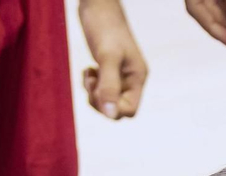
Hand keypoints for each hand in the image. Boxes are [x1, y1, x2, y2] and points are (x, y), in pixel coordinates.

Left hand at [79, 0, 147, 118]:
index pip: (130, 110)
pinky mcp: (109, 69)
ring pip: (107, 100)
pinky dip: (91, 84)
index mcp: (137, 77)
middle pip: (117, 108)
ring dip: (93, 92)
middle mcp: (131, 79)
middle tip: (91, 81)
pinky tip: (88, 69)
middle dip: (100, 100)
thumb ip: (109, 85)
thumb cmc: (104, 26)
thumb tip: (110, 114)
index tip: (99, 89)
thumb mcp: (106, 57)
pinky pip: (101, 88)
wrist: (98, 5)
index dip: (112, 108)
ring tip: (88, 74)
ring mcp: (120, 74)